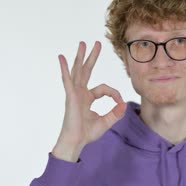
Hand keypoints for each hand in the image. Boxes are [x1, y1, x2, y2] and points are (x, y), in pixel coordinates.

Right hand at [52, 41, 126, 161]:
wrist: (76, 142)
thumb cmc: (87, 134)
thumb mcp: (107, 122)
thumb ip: (116, 113)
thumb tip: (124, 104)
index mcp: (87, 98)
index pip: (104, 88)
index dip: (114, 94)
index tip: (120, 103)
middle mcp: (80, 93)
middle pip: (87, 70)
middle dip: (92, 57)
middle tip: (97, 43)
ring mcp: (74, 93)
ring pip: (78, 71)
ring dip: (81, 56)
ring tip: (83, 43)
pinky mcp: (70, 96)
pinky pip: (67, 80)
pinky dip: (64, 68)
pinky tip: (61, 57)